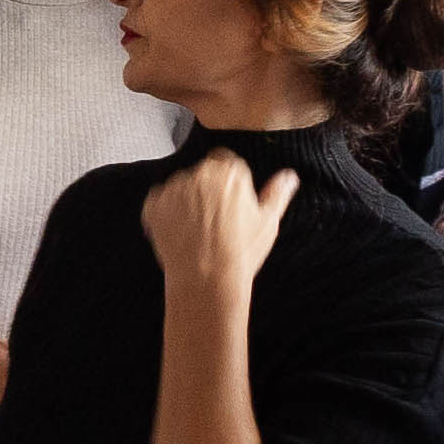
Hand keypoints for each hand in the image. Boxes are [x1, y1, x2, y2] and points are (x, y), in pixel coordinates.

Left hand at [143, 150, 296, 301]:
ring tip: (198, 232)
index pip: (226, 163)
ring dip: (185, 202)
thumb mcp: (268, 222)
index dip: (228, 184)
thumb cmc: (240, 253)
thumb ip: (277, 193)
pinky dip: (166, 215)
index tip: (230, 203)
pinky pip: (159, 204)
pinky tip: (181, 235)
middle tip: (215, 222)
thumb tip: (289, 176)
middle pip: (202, 174)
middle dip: (207, 191)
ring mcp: (173, 189)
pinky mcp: (153, 205)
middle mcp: (199, 173)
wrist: (207, 280)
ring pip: (180, 188)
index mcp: (229, 171)